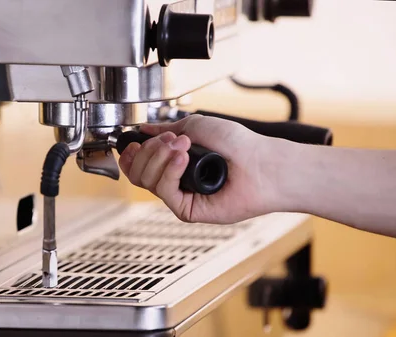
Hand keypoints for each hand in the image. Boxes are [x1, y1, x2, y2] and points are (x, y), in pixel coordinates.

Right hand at [118, 115, 280, 223]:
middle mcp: (175, 182)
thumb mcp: (197, 125)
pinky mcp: (187, 210)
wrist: (262, 162)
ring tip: (183, 146)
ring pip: (147, 181)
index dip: (133, 153)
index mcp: (175, 164)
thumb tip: (144, 129)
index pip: (139, 164)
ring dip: (160, 157)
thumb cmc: (239, 144)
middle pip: (138, 173)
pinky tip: (185, 159)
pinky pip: (164, 191)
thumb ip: (166, 128)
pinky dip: (170, 171)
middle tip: (172, 140)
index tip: (134, 141)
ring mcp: (180, 197)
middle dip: (149, 151)